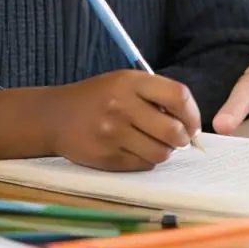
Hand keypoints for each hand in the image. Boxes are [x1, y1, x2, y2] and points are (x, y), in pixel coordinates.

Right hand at [46, 70, 200, 170]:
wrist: (54, 116)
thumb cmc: (98, 97)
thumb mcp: (125, 82)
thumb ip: (156, 95)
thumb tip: (190, 122)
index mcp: (131, 82)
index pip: (178, 96)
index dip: (193, 114)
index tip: (194, 125)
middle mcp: (122, 106)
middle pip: (172, 130)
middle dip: (182, 139)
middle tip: (179, 139)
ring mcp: (113, 133)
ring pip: (159, 153)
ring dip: (164, 152)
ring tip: (155, 144)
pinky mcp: (106, 157)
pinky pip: (142, 165)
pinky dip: (146, 160)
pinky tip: (136, 150)